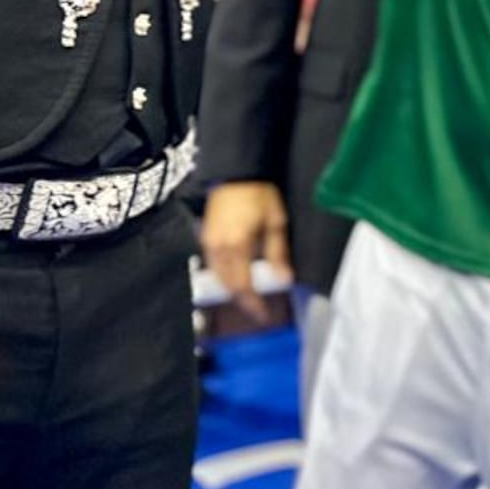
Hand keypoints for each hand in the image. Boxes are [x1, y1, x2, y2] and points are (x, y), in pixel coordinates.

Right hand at [201, 181, 291, 322]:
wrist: (235, 173)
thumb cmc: (259, 193)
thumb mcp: (276, 222)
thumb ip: (278, 253)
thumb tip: (285, 279)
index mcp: (237, 245)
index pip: (242, 285)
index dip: (252, 304)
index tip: (263, 315)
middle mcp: (218, 248)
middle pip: (227, 285)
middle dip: (242, 300)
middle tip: (258, 309)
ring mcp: (208, 243)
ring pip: (218, 277)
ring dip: (232, 289)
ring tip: (249, 296)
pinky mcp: (204, 237)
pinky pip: (213, 265)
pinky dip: (225, 275)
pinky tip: (237, 276)